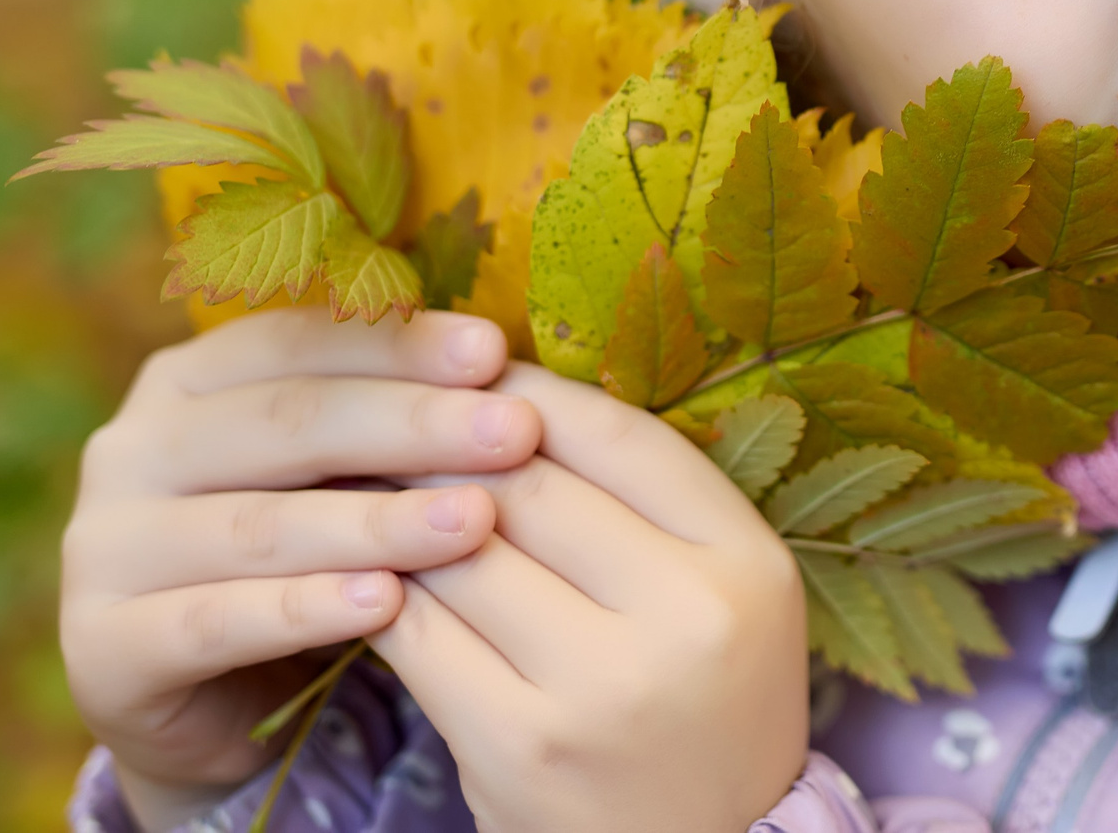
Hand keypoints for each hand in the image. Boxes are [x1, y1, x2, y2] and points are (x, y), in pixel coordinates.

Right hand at [60, 309, 543, 829]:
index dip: (399, 344)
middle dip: (411, 424)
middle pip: (286, 422)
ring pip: (260, 525)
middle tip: (513, 432)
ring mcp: (104, 548)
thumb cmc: (302, 555)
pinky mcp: (104, 645)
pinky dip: (304, 611)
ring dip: (375, 522)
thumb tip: (502, 359)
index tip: (496, 351)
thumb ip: (390, 417)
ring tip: (474, 523)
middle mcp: (130, 449)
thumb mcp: (338, 473)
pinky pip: (218, 621)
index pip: (298, 341)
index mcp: (185, 380)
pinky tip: (386, 605)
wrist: (212, 701)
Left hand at [376, 363, 811, 832]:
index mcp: (747, 560)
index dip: (536, 391)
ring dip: (404, 514)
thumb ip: (643, 504)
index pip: (622, 436)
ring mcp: (600, 686)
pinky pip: (418, 634)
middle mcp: (687, 616)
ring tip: (373, 490)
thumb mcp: (724, 593)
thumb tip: (507, 392)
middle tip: (401, 424)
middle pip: (533, 484)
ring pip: (462, 552)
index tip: (479, 371)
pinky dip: (383, 593)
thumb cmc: (707, 706)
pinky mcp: (518, 746)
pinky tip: (370, 576)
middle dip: (454, 446)